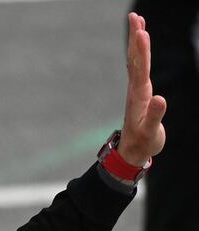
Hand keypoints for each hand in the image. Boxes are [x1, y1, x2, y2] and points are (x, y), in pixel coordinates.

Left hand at [117, 12, 166, 166]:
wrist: (132, 152)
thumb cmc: (143, 143)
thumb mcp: (150, 132)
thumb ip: (155, 116)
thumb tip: (160, 99)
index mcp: (139, 95)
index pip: (140, 68)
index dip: (142, 50)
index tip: (141, 32)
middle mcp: (135, 89)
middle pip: (136, 59)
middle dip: (136, 38)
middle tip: (135, 17)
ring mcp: (136, 91)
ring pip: (136, 62)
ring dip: (136, 42)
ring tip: (138, 23)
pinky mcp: (140, 94)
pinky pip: (139, 68)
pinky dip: (140, 55)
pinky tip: (141, 47)